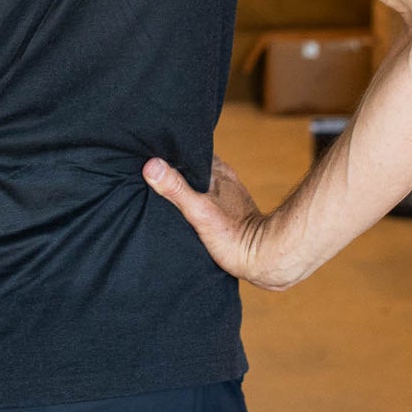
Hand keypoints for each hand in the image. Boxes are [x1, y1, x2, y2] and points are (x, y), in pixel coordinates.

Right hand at [143, 155, 292, 290]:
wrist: (262, 260)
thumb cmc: (234, 236)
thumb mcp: (199, 211)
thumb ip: (176, 188)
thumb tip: (151, 165)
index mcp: (217, 170)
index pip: (189, 151)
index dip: (169, 151)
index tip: (148, 152)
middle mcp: (223, 178)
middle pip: (192, 166)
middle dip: (174, 168)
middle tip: (151, 172)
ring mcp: (227, 194)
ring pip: (199, 182)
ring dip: (184, 185)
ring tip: (163, 190)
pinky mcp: (228, 211)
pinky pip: (205, 197)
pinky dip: (193, 199)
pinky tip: (183, 209)